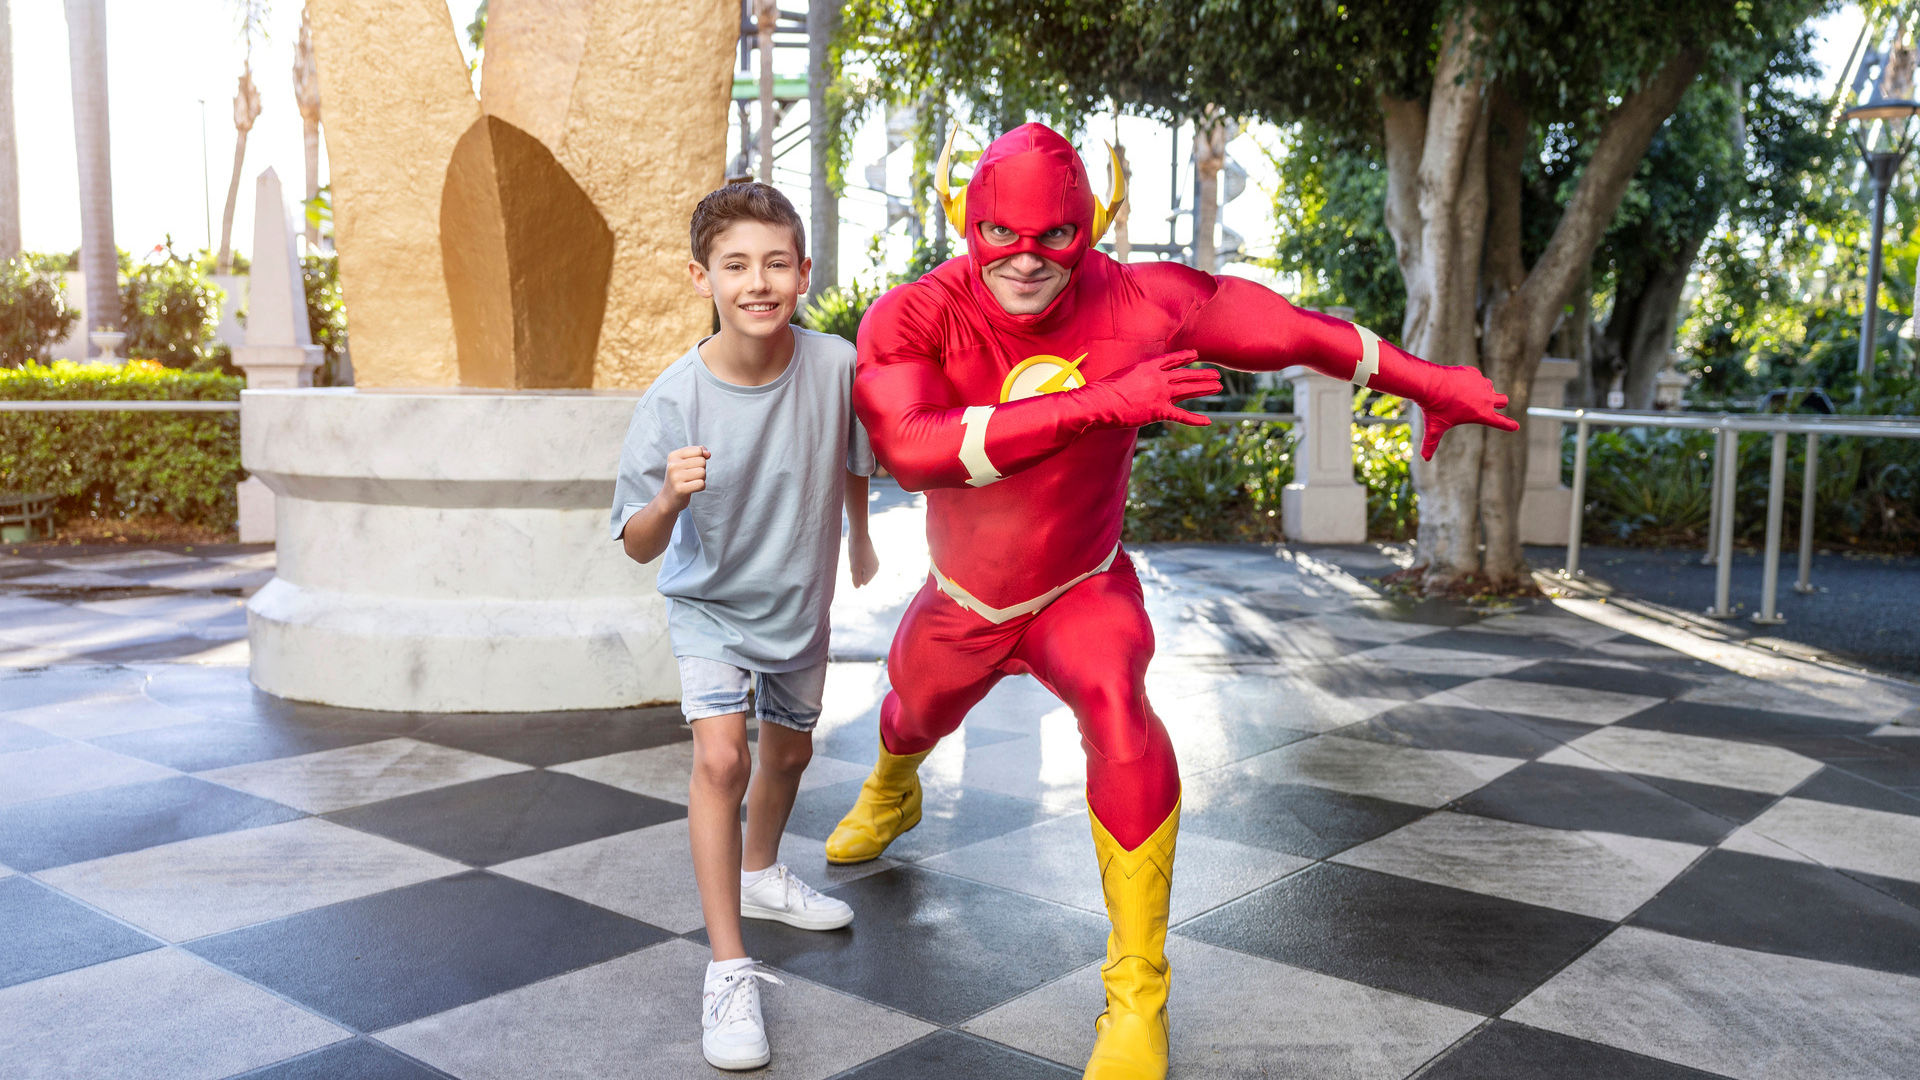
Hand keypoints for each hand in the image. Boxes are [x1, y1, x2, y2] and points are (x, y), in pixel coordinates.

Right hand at [660, 445, 708, 508]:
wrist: (668, 499)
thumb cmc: (680, 478)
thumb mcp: (686, 462)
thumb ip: (699, 453)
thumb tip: (708, 454)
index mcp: (673, 456)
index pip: (698, 450)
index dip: (700, 458)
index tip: (690, 466)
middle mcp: (673, 465)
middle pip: (702, 461)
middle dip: (701, 469)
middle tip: (690, 477)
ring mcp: (675, 477)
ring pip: (703, 472)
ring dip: (701, 479)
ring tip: (691, 482)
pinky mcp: (680, 489)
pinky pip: (701, 484)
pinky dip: (701, 487)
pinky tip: (692, 489)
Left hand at [848, 533, 878, 587]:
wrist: (859, 533)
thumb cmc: (856, 550)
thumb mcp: (854, 567)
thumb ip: (856, 579)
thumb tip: (857, 587)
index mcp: (874, 570)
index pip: (863, 582)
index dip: (856, 575)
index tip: (856, 565)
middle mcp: (875, 567)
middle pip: (861, 576)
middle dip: (856, 570)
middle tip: (855, 559)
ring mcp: (872, 561)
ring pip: (859, 569)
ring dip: (855, 565)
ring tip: (855, 555)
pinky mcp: (868, 556)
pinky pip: (859, 563)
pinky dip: (855, 560)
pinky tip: (856, 552)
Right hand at [1078, 350, 1223, 428]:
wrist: (1101, 402)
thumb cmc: (1105, 389)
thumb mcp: (1121, 375)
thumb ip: (1134, 377)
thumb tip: (1137, 382)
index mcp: (1148, 366)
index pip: (1171, 360)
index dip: (1185, 357)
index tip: (1196, 355)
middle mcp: (1159, 378)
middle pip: (1186, 375)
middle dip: (1203, 375)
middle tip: (1216, 374)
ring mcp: (1161, 394)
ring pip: (1188, 390)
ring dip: (1205, 388)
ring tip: (1218, 386)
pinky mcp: (1159, 412)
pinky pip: (1182, 416)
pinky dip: (1196, 419)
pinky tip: (1208, 420)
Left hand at [1417, 368, 1518, 459]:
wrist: (1429, 384)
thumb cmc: (1434, 408)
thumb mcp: (1434, 428)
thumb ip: (1431, 444)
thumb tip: (1425, 458)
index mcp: (1482, 414)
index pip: (1501, 422)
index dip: (1509, 425)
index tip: (1515, 426)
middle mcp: (1486, 398)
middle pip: (1504, 400)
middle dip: (1499, 403)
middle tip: (1490, 405)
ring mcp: (1481, 383)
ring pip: (1490, 387)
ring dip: (1483, 391)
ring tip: (1465, 394)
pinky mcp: (1474, 373)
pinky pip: (1476, 377)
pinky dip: (1470, 380)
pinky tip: (1458, 383)